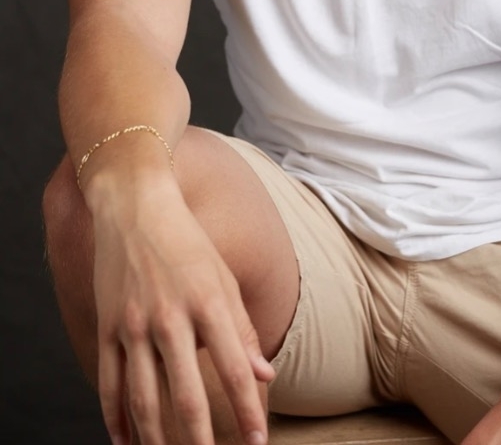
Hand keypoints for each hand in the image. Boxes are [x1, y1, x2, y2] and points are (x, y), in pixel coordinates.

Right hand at [91, 176, 273, 444]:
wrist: (135, 206)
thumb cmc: (187, 243)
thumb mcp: (223, 278)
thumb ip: (242, 330)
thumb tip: (265, 375)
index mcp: (208, 303)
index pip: (234, 370)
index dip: (248, 412)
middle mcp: (171, 317)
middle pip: (187, 396)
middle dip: (201, 442)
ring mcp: (134, 324)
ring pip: (144, 400)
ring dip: (158, 440)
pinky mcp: (107, 327)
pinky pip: (110, 384)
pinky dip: (116, 419)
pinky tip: (126, 442)